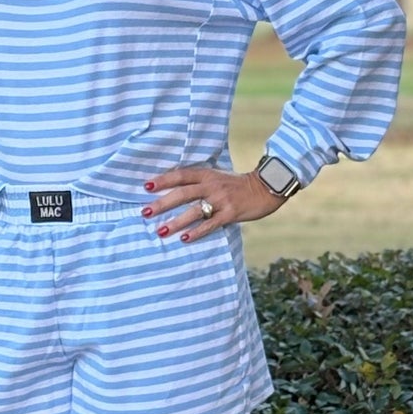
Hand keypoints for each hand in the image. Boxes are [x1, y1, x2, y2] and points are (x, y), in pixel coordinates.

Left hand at [141, 164, 286, 243]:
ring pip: (194, 211)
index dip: (163, 180)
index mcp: (207, 174)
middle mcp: (212, 185)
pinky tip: (185, 239)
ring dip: (176, 221)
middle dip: (162, 203)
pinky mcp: (231, 213)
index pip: (180, 175)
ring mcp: (221, 200)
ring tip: (161, 231)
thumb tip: (176, 191)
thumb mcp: (218, 177)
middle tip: (145, 212)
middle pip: (182, 193)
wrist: (266, 187)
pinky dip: (197, 232)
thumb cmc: (238, 184)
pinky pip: (210, 224)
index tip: (145, 186)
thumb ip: (200, 182)